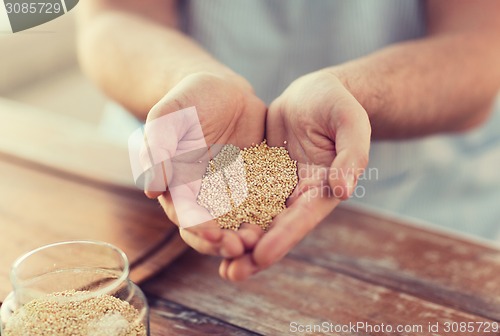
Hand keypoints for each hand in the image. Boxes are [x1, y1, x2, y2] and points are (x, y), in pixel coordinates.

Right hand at [141, 72, 265, 258]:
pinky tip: (282, 222)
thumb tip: (152, 189)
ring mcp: (233, 193)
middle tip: (240, 248)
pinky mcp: (257, 184)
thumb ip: (158, 148)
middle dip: (225, 242)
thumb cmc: (189, 101)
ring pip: (240, 222)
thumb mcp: (168, 117)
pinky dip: (271, 217)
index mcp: (179, 186)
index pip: (186, 216)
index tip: (213, 236)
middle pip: (214, 229)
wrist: (223, 91)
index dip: (199, 229)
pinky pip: (265, 204)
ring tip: (261, 241)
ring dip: (248, 236)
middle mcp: (206, 196)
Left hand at [220, 70, 370, 279]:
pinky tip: (205, 227)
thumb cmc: (337, 105)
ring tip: (218, 264)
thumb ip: (351, 155)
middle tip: (232, 273)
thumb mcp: (350, 122)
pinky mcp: (259, 177)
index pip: (303, 217)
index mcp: (323, 187)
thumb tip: (343, 190)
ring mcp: (278, 188)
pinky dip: (227, 214)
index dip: (283, 237)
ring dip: (238, 243)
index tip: (261, 255)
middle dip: (255, 253)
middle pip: (277, 229)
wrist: (314, 95)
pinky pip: (241, 197)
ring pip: (257, 220)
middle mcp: (300, 195)